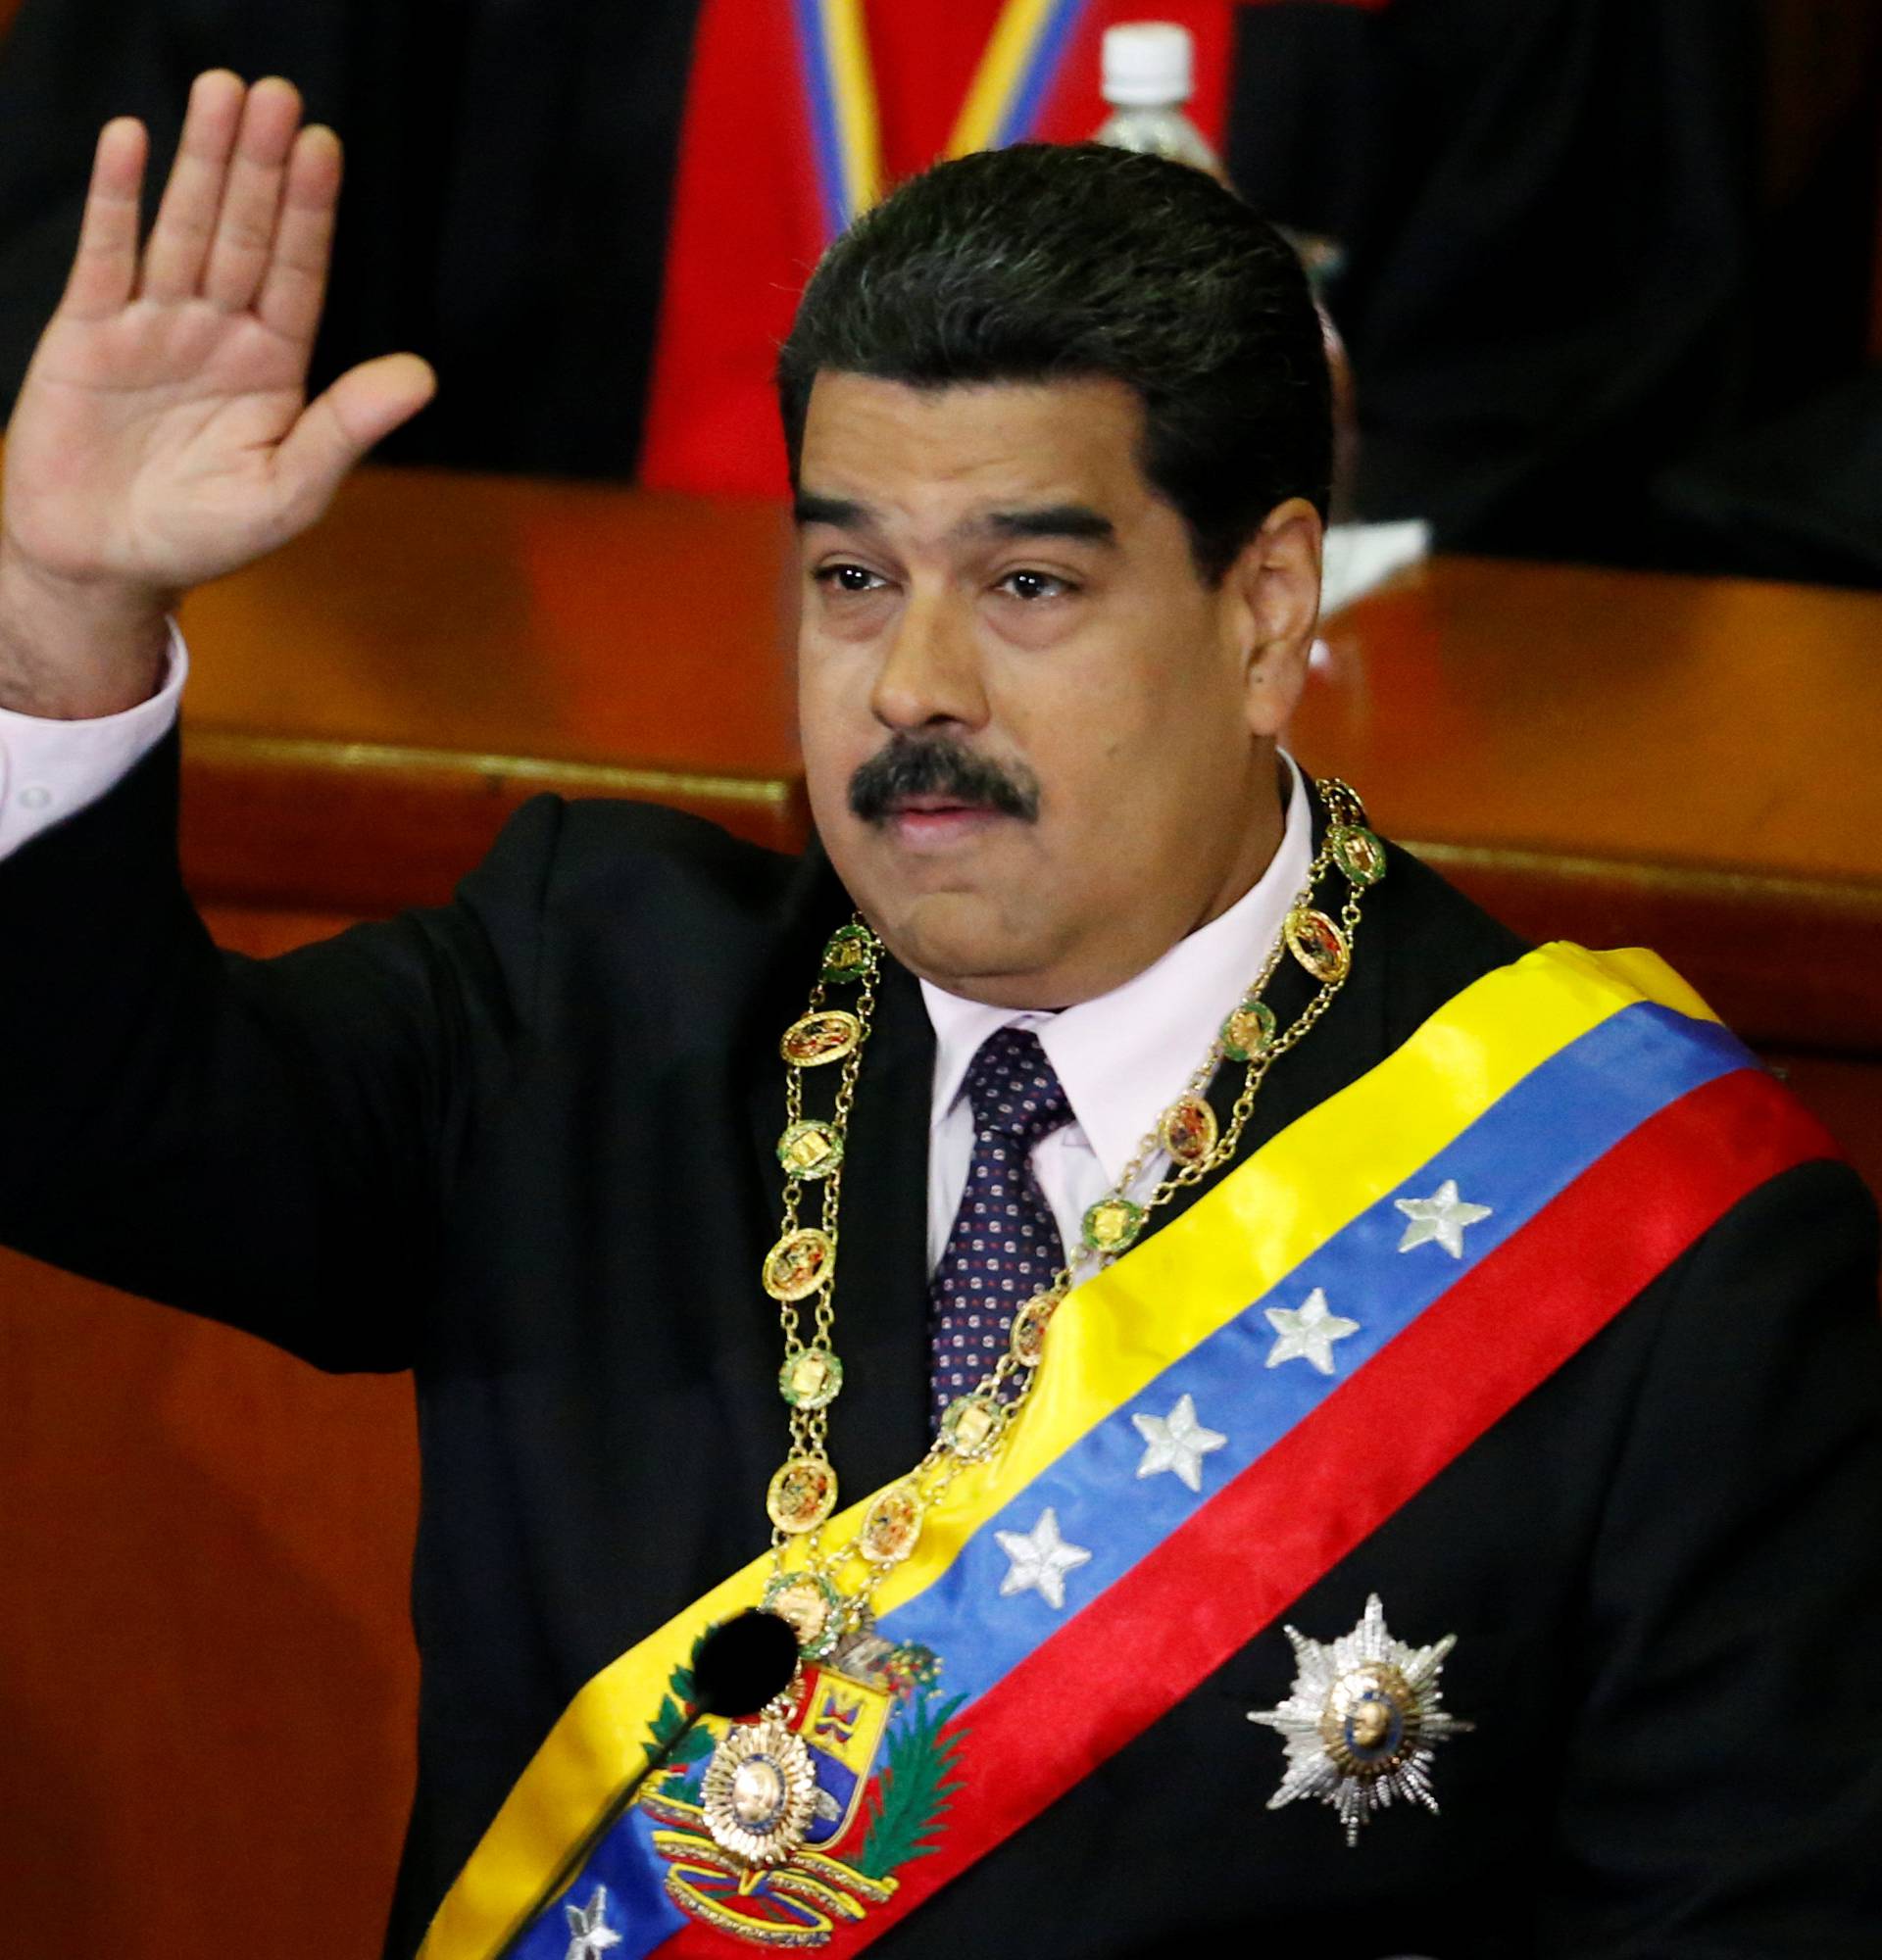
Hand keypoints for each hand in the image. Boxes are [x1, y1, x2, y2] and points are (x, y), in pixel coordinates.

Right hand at [0, 70, 434, 619]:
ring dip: (200, 162)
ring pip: (182, 230)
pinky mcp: (86, 332)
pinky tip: (132, 143)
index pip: (298, 273)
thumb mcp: (289, 489)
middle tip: (276, 95)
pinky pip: (106, 254)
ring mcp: (153, 325)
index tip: (324, 146)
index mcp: (273, 367)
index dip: (309, 211)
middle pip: (244, 234)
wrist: (104, 563)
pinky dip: (118, 200)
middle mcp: (218, 333)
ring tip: (221, 92)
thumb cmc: (205, 535)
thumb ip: (348, 428)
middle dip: (259, 166)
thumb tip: (423, 376)